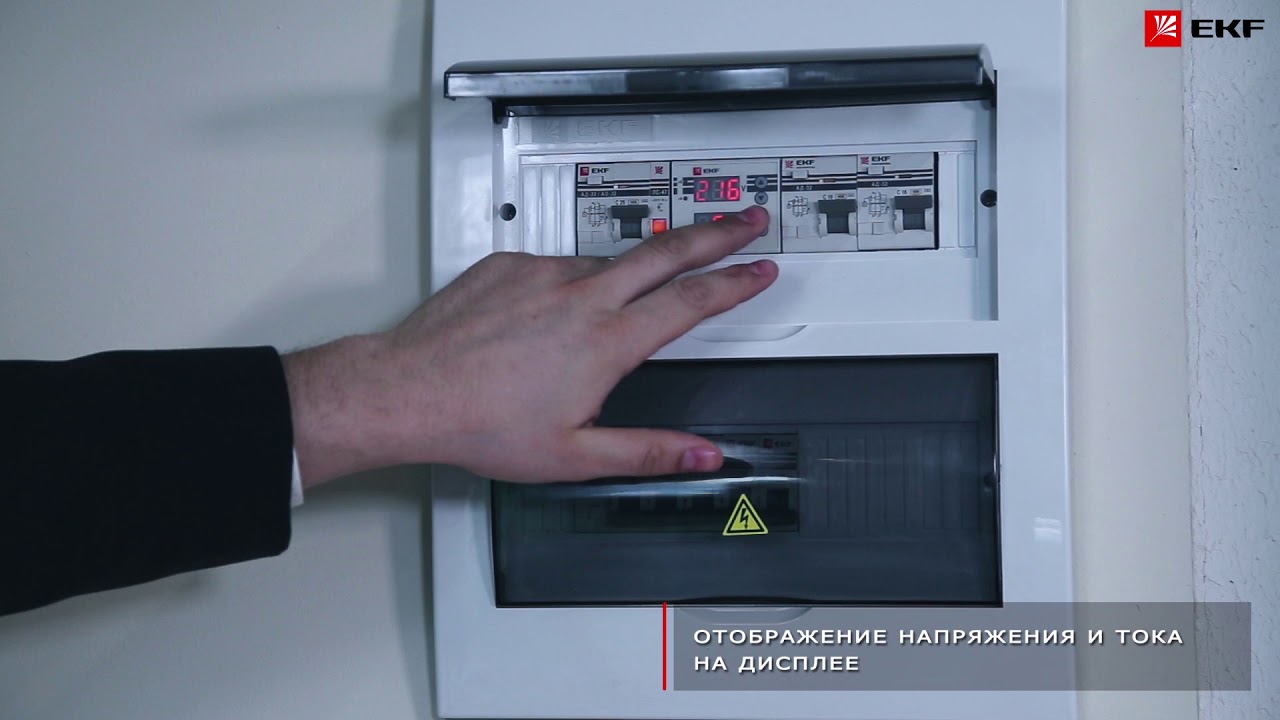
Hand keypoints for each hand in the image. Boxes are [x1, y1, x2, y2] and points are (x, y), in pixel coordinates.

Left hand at [283, 206, 777, 485]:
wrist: (407, 391)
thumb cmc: (480, 423)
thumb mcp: (574, 456)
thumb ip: (647, 452)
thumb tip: (700, 455)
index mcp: (605, 343)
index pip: (690, 301)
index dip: (734, 282)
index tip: (759, 268)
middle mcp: (580, 297)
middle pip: (667, 252)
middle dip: (717, 232)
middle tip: (747, 219)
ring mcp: (543, 274)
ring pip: (608, 259)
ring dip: (637, 265)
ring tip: (630, 294)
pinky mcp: (509, 264)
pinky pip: (556, 263)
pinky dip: (571, 280)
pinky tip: (556, 309)